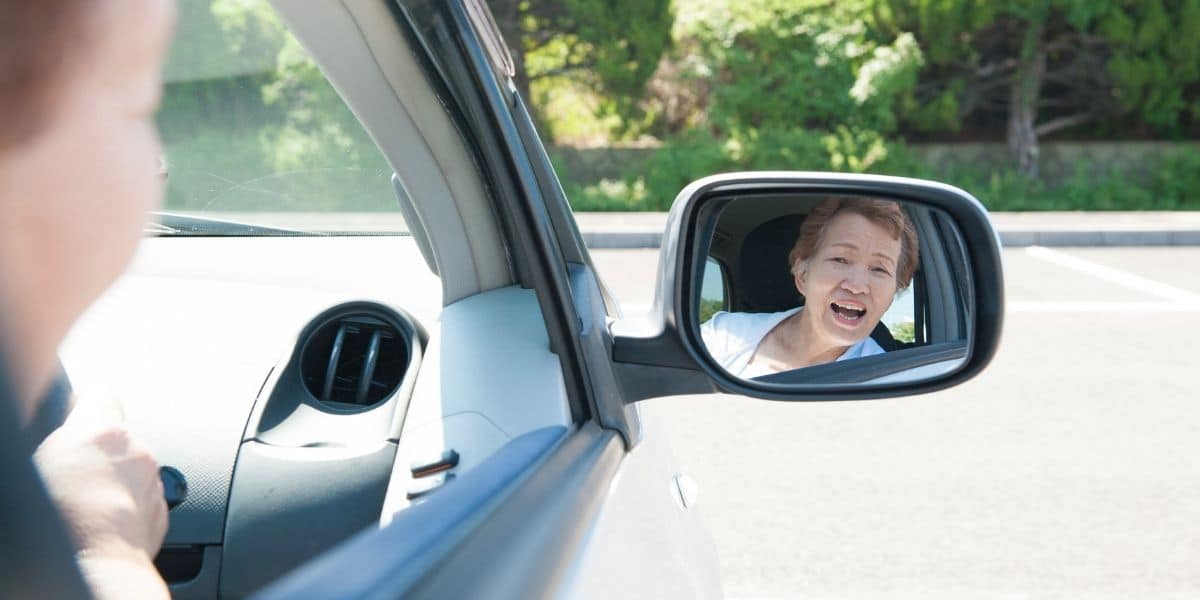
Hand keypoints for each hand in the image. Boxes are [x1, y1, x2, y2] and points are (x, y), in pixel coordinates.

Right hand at [33, 396, 168, 596]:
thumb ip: (59, 443)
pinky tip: (102, 524)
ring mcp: (153, 482)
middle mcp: (136, 450)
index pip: (102, 394)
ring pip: (133, 470)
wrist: (94, 567)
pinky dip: (127, 507)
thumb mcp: (37, 466)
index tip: (78, 414)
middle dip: (99, 453)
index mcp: (102, 431)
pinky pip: (143, 499)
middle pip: (118, 439)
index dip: (88, 405)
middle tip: (71, 477)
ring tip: (85, 506)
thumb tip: (60, 444)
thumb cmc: (58, 522)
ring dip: (116, 481)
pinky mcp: (162, 511)